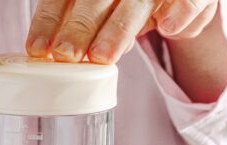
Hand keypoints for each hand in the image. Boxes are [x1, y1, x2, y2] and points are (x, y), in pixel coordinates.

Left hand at [27, 0, 219, 64]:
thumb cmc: (128, 6)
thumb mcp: (102, 12)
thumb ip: (86, 28)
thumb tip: (67, 55)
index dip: (49, 22)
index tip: (38, 50)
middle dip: (80, 28)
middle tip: (67, 55)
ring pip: (135, 3)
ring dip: (118, 29)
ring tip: (103, 57)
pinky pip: (188, 0)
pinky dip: (180, 12)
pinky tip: (168, 28)